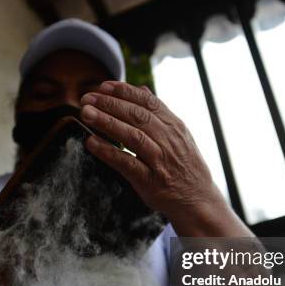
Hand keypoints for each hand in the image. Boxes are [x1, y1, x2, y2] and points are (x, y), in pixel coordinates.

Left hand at [79, 81, 227, 229]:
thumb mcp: (180, 135)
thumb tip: (142, 88)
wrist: (198, 199)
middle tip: (86, 97)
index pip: (148, 102)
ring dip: (107, 122)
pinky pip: (127, 163)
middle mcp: (168, 140)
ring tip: (86, 113)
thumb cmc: (185, 166)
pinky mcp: (150, 180)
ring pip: (132, 136)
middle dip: (110, 103)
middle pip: (137, 115)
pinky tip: (91, 143)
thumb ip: (160, 113)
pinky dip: (108, 152)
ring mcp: (160, 160)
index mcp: (174, 126)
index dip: (125, 92)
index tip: (104, 85)